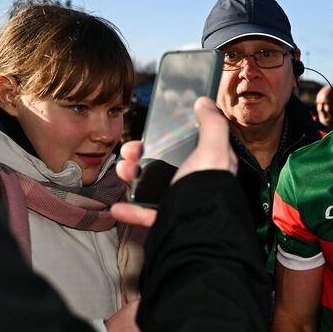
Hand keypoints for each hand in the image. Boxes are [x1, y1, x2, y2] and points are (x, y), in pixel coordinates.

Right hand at [110, 98, 237, 226]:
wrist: (197, 229)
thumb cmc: (207, 186)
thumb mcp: (214, 149)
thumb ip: (212, 124)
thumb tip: (204, 102)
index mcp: (209, 166)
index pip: (186, 148)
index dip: (166, 139)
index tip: (148, 135)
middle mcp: (196, 184)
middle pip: (165, 166)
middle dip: (142, 157)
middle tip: (128, 152)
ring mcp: (182, 203)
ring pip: (153, 188)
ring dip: (133, 178)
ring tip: (122, 171)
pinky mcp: (170, 222)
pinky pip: (146, 215)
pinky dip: (131, 211)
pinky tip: (118, 208)